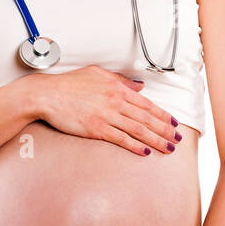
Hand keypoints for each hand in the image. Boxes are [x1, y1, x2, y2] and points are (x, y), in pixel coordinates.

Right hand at [32, 65, 180, 155]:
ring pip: (138, 130)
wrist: (47, 94)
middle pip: (147, 118)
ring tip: (167, 148)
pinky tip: (145, 151)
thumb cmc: (68, 84)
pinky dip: (135, 146)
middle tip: (177, 138)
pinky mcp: (96, 128)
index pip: (146, 103)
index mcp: (117, 88)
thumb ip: (120, 80)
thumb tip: (139, 86)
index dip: (163, 115)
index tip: (173, 122)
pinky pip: (121, 139)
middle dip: (165, 130)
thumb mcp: (97, 74)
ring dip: (156, 140)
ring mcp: (107, 115)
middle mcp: (115, 101)